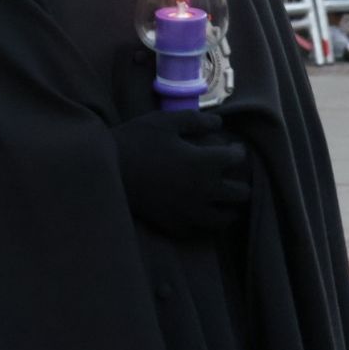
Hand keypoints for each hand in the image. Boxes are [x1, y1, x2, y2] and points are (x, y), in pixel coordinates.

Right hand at [112, 110, 249, 236]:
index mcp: (205, 163)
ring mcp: (191, 212)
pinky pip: (198, 229)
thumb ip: (195, 120)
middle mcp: (205, 191)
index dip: (238, 150)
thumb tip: (219, 123)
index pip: (237, 158)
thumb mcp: (165, 121)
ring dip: (229, 207)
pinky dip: (201, 221)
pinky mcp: (174, 224)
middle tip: (231, 175)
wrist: (107, 170)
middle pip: (241, 193)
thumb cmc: (136, 140)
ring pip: (225, 218)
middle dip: (241, 181)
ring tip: (222, 200)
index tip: (233, 147)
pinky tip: (195, 212)